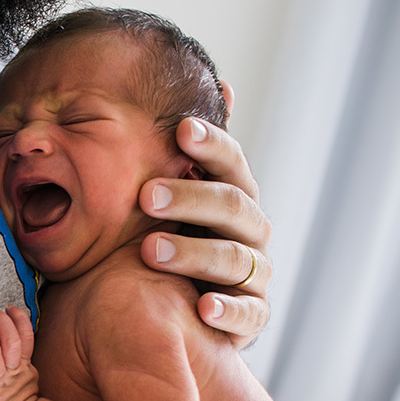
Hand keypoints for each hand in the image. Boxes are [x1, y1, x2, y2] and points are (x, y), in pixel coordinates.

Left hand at [139, 85, 272, 347]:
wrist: (175, 315)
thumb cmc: (166, 246)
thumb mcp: (166, 203)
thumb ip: (184, 155)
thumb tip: (223, 82)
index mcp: (233, 198)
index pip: (230, 164)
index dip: (211, 145)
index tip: (180, 130)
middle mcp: (251, 233)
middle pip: (231, 206)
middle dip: (189, 197)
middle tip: (145, 195)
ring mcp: (254, 276)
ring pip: (233, 258)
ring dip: (192, 252)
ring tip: (149, 250)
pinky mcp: (251, 318)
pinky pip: (248, 315)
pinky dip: (227, 310)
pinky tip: (202, 306)